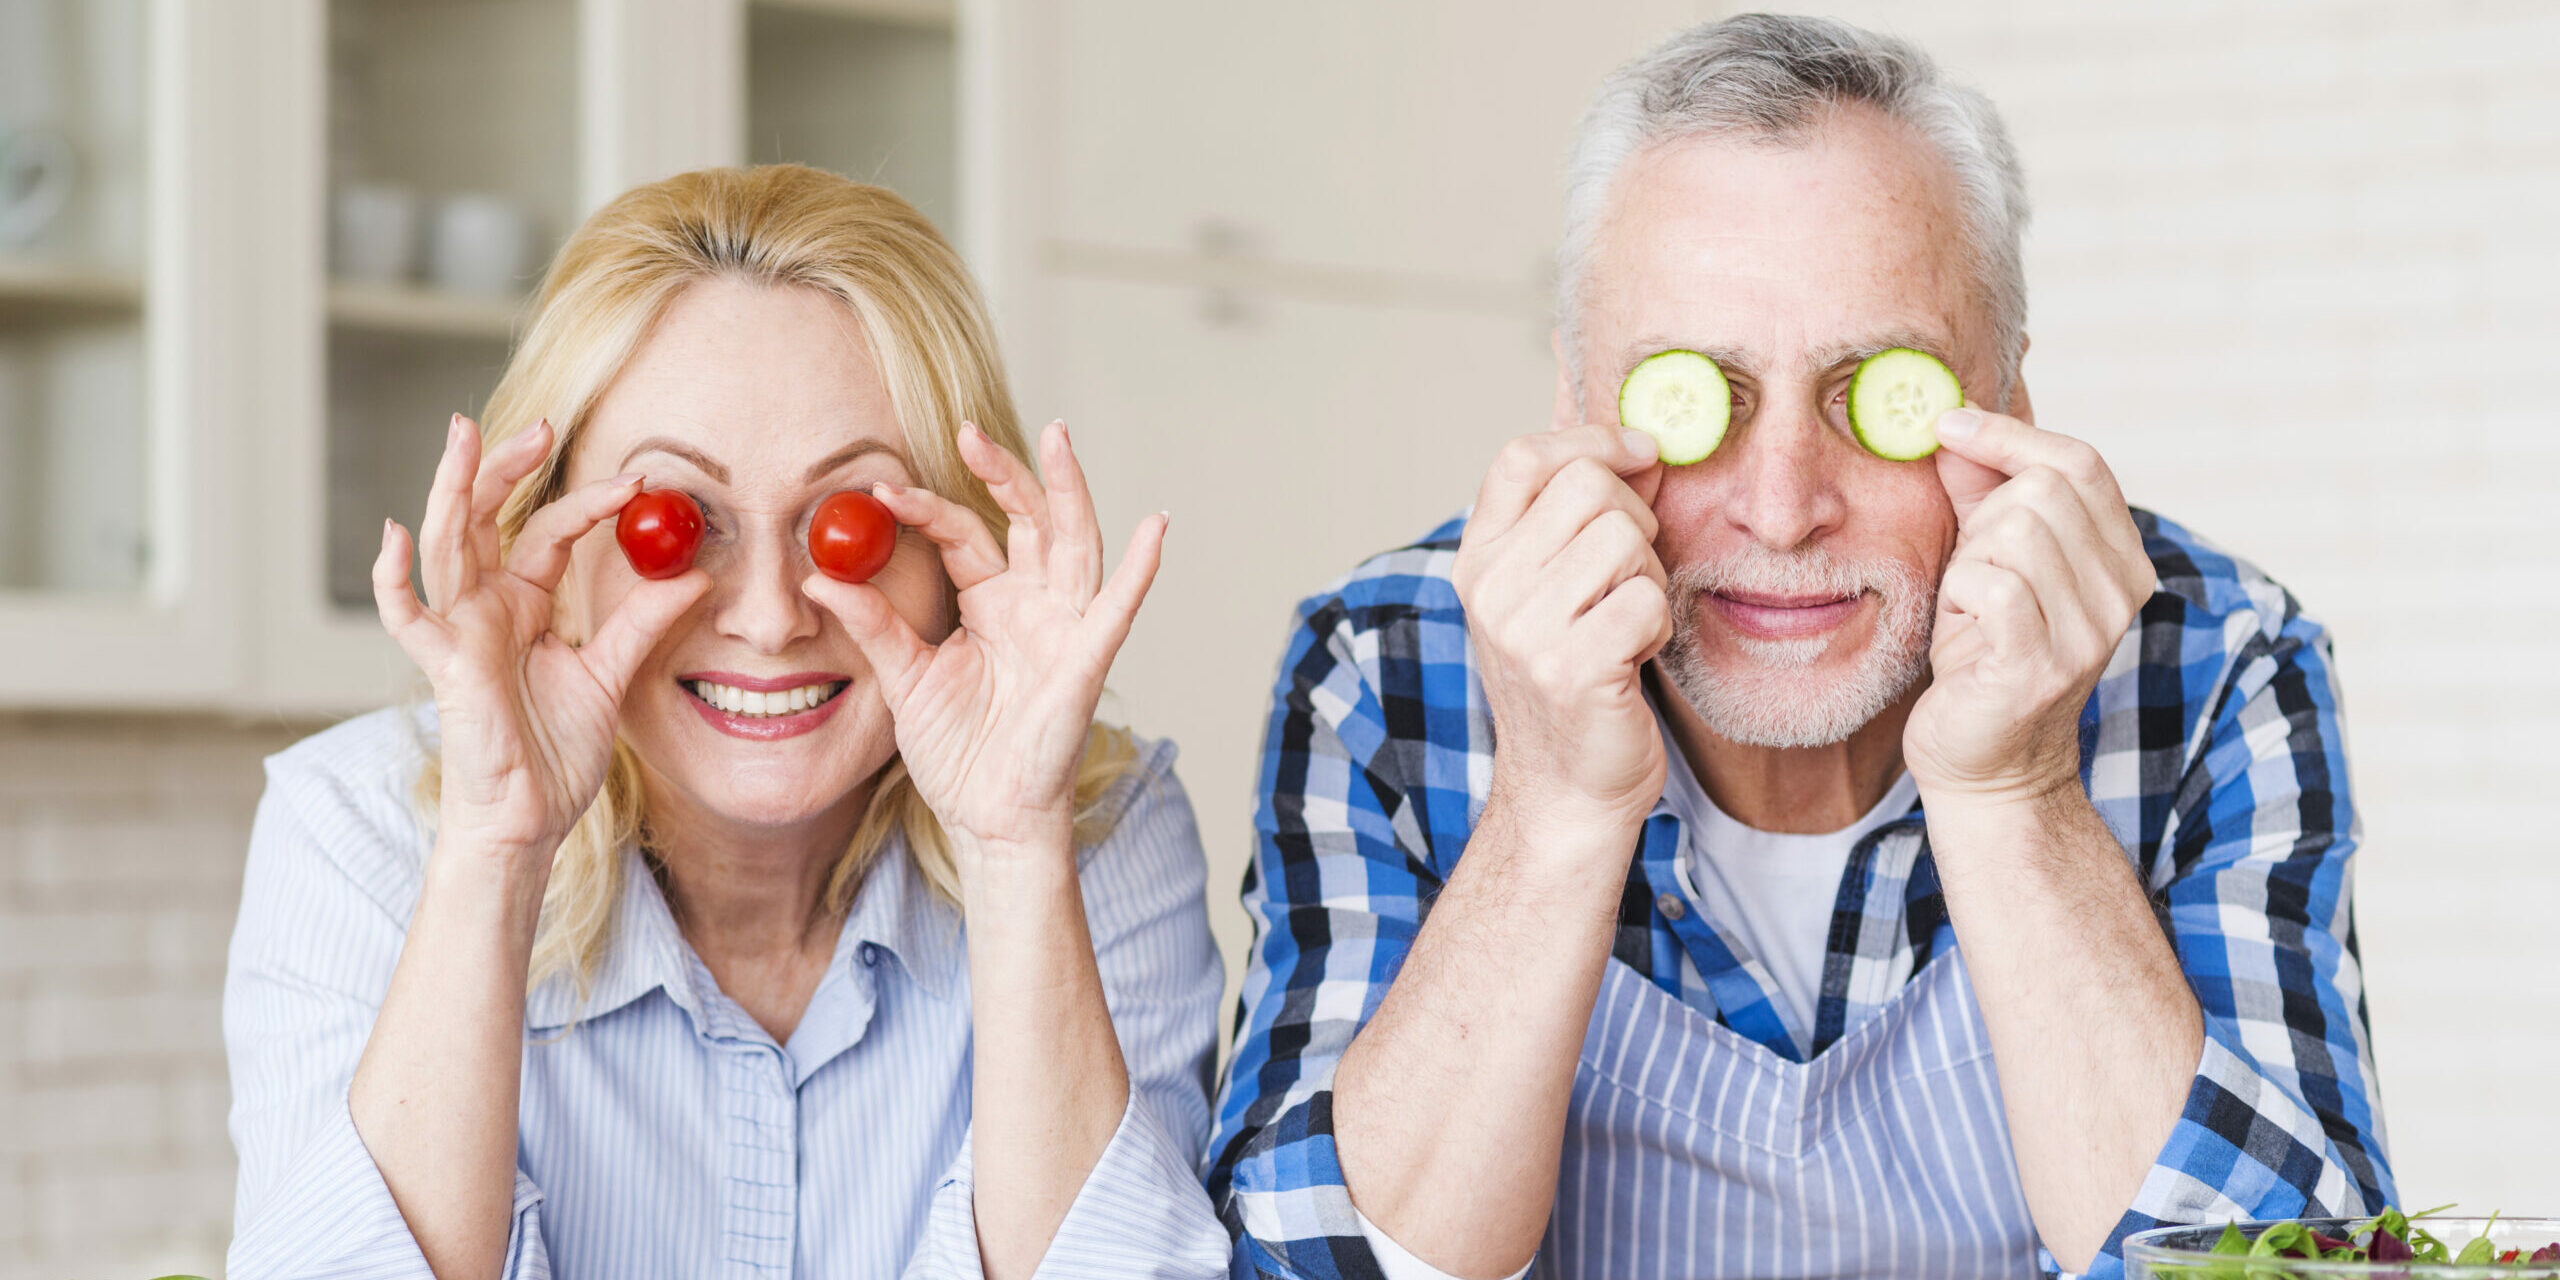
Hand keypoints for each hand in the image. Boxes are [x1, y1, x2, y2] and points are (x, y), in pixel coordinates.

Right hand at [373, 415, 710, 860]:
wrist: (530, 818)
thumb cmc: (555, 753)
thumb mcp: (611, 676)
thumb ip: (643, 624)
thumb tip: (696, 577)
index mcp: (523, 604)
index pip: (550, 533)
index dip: (587, 503)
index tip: (637, 481)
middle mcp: (485, 607)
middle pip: (486, 518)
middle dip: (506, 467)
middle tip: (541, 423)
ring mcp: (458, 631)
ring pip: (448, 545)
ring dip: (453, 489)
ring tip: (463, 435)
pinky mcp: (443, 665)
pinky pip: (406, 616)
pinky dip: (392, 577)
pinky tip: (394, 536)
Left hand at [801, 421, 1164, 862]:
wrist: (986, 818)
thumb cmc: (956, 753)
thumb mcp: (903, 678)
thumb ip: (872, 624)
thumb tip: (820, 579)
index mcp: (990, 602)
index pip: (964, 534)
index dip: (927, 508)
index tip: (881, 490)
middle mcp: (1033, 604)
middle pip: (1027, 519)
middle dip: (1004, 472)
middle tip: (968, 431)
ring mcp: (1063, 628)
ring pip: (1073, 542)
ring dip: (1069, 490)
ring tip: (1059, 438)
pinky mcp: (1086, 661)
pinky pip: (1117, 609)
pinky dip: (1139, 570)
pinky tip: (1155, 528)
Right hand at [1451, 424, 1673, 843]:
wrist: (1566, 791)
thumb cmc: (1575, 681)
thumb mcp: (1553, 588)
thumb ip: (1575, 514)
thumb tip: (1642, 436)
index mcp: (1478, 559)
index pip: (1522, 457)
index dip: (1591, 439)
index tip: (1641, 456)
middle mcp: (1489, 588)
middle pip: (1590, 487)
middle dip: (1636, 524)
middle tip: (1629, 580)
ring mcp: (1523, 630)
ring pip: (1626, 539)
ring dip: (1650, 579)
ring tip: (1627, 623)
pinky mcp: (1570, 669)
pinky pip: (1647, 600)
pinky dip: (1659, 626)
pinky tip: (1635, 657)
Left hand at [1905, 409, 2155, 804]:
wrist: (1984, 765)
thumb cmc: (1980, 658)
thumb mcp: (1983, 561)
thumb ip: (1979, 495)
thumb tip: (1952, 428)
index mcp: (2122, 559)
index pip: (2081, 464)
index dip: (2010, 435)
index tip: (1946, 425)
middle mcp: (2123, 592)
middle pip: (2042, 491)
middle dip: (1983, 518)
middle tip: (1967, 570)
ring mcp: (2090, 632)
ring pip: (2015, 533)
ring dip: (1969, 562)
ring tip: (1969, 610)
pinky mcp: (2044, 666)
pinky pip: (1992, 586)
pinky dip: (1959, 595)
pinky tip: (1961, 629)